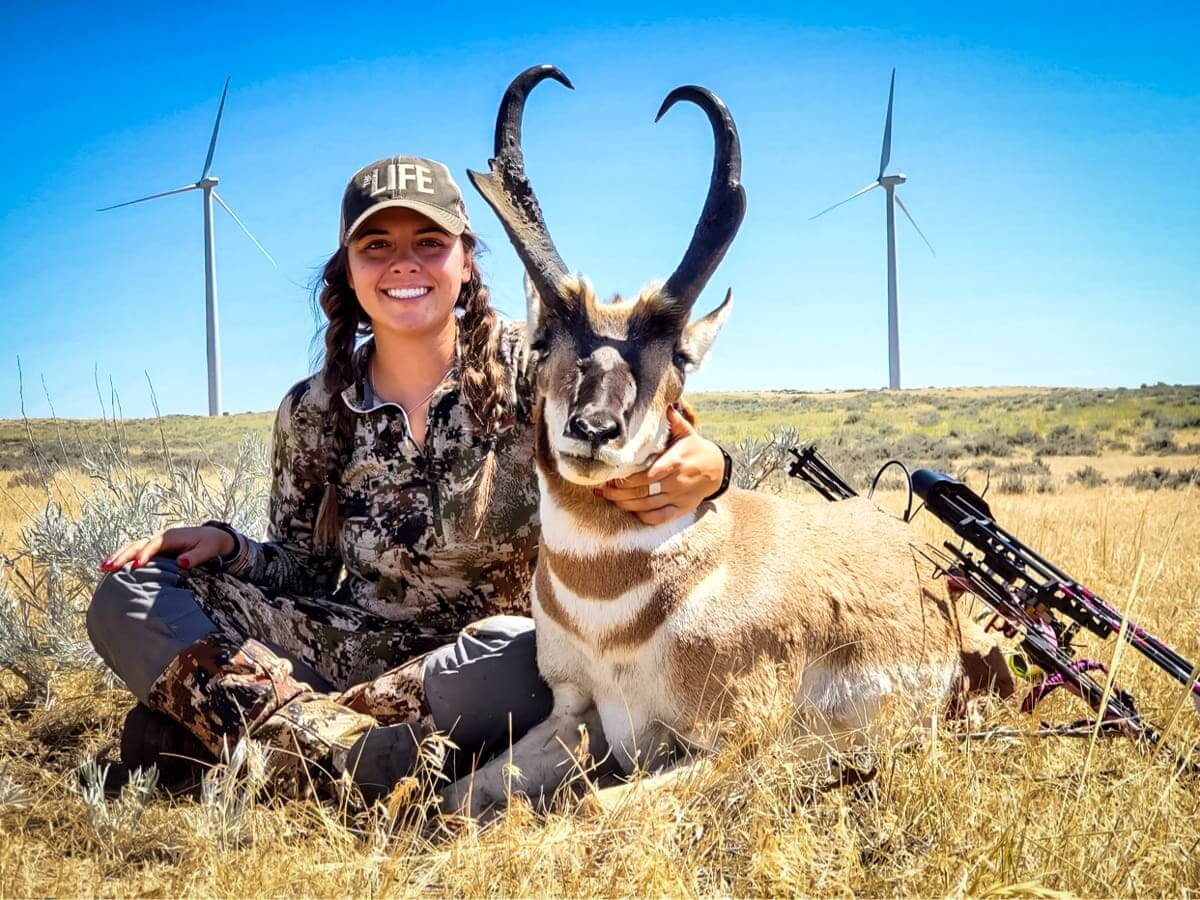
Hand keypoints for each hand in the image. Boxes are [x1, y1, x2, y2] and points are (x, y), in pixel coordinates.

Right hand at [99, 526, 235, 572]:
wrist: (212, 538)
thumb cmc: (210, 544)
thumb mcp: (208, 550)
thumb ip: (196, 556)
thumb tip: (181, 562)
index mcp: (171, 537)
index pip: (154, 545)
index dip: (144, 555)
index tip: (135, 566)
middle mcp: (160, 538)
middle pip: (137, 544)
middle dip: (123, 555)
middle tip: (108, 567)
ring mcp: (155, 543)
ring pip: (133, 547)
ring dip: (118, 556)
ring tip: (103, 567)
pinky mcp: (153, 550)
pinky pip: (135, 552)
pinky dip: (123, 558)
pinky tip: (112, 568)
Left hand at [596, 405, 724, 525]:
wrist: (717, 469)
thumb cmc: (696, 449)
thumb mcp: (687, 433)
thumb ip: (675, 421)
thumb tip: (667, 406)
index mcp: (675, 462)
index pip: (646, 475)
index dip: (627, 480)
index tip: (611, 477)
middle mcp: (676, 482)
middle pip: (643, 492)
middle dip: (619, 493)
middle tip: (603, 490)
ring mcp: (678, 498)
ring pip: (647, 506)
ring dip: (626, 504)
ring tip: (609, 498)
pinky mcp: (681, 509)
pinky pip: (660, 517)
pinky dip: (644, 517)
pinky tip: (631, 510)